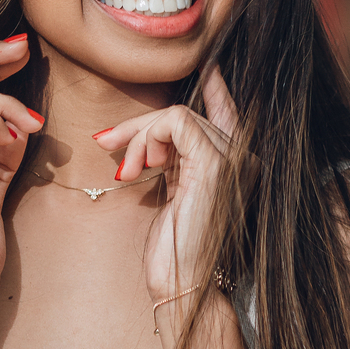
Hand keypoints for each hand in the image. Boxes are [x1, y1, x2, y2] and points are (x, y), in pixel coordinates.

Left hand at [94, 64, 238, 300]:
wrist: (181, 283)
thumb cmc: (173, 247)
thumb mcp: (173, 190)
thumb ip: (172, 158)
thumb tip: (148, 132)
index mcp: (236, 163)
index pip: (226, 110)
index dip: (216, 85)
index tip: (207, 65)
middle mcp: (244, 156)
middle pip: (184, 111)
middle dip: (138, 126)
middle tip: (105, 145)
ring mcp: (235, 158)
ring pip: (176, 113)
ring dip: (138, 137)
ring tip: (128, 171)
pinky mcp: (216, 162)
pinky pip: (176, 121)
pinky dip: (147, 138)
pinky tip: (139, 168)